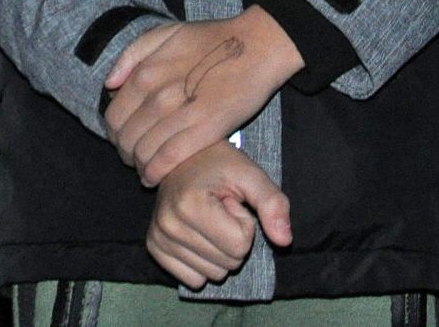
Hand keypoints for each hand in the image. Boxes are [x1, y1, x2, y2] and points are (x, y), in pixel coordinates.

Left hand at [104, 9, 303, 186]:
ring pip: (144, 152)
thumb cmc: (211, 39)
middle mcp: (157, 96)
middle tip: (131, 157)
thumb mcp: (165, 33)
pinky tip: (154, 177)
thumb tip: (109, 83)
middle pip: (126, 138)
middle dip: (124, 152)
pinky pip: (169, 159)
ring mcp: (180, 115)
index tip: (120, 139)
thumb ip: (131, 55)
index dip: (113, 134)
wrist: (256, 48)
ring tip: (143, 168)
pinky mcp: (204, 131)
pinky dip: (155, 172)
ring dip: (138, 165)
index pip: (114, 116)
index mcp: (145, 73)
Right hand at [145, 142, 291, 290]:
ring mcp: (158, 238)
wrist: (181, 156)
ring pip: (212, 276)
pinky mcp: (153, 248)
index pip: (240, 245)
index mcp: (189, 204)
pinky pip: (192, 281)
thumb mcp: (251, 175)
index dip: (244, 223)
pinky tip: (196, 235)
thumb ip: (272, 204)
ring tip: (208, 220)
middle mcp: (168, 224)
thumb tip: (284, 241)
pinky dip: (201, 264)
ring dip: (218, 252)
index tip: (230, 202)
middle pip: (228, 264)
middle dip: (233, 240)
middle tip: (220, 211)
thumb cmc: (219, 165)